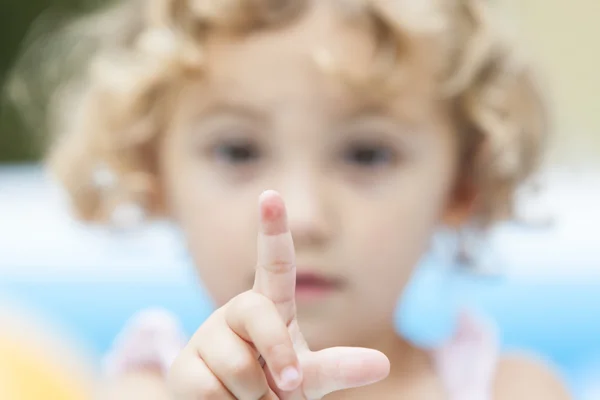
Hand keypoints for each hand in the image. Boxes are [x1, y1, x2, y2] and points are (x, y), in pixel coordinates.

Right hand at [168, 190, 389, 398]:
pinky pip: (213, 390)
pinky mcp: (183, 368)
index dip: (273, 230)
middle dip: (277, 353)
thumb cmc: (274, 388)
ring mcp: (208, 337)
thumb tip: (383, 363)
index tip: (270, 195)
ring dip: (253, 395)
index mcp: (269, 308)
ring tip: (247, 396)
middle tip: (286, 383)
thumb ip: (337, 368)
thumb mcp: (308, 378)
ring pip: (239, 365)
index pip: (274, 265)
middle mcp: (236, 313)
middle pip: (259, 314)